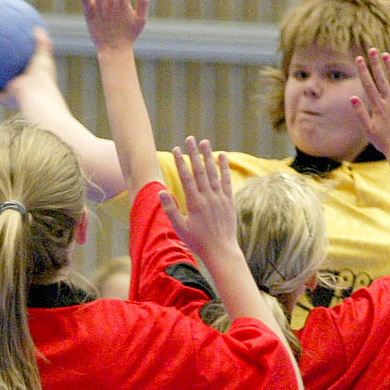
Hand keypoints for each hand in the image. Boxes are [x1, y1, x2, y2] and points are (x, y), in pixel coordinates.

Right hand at [0, 28, 58, 108]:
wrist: (35, 94)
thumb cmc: (42, 76)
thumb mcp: (43, 55)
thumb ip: (42, 42)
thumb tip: (38, 27)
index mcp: (31, 79)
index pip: (23, 69)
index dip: (17, 61)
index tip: (11, 52)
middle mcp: (21, 87)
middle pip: (8, 79)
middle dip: (1, 72)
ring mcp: (12, 94)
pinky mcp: (3, 98)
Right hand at [157, 137, 239, 264]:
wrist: (221, 251)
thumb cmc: (198, 242)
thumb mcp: (180, 228)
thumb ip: (170, 210)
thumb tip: (161, 192)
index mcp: (195, 203)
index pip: (186, 178)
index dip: (181, 162)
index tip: (177, 149)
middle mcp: (208, 198)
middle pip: (200, 170)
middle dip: (194, 153)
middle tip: (190, 138)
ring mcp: (220, 198)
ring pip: (213, 172)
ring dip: (208, 156)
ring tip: (205, 142)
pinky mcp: (229, 200)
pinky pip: (226, 180)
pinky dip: (224, 168)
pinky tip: (222, 156)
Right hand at [351, 51, 389, 156]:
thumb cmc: (383, 142)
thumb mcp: (368, 130)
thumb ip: (360, 113)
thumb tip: (352, 97)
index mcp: (378, 107)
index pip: (369, 85)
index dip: (363, 71)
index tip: (359, 59)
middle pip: (382, 79)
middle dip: (375, 64)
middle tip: (372, 50)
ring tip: (385, 55)